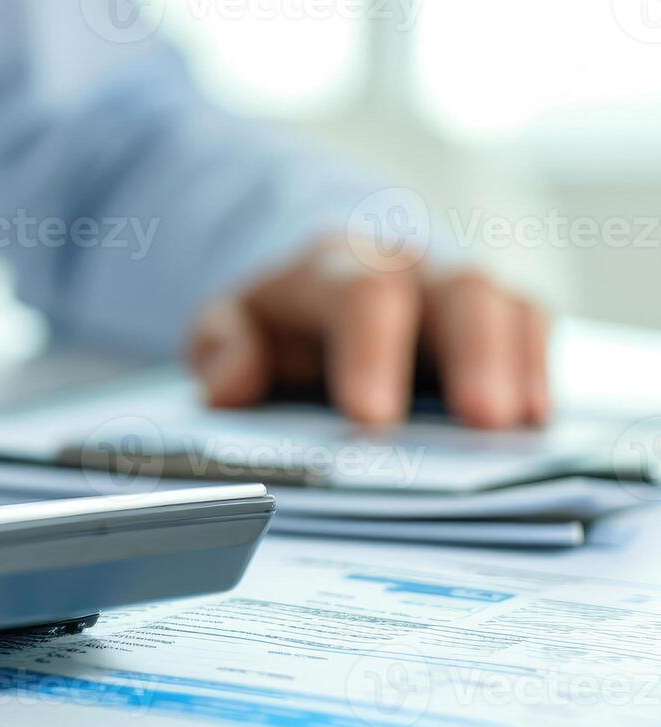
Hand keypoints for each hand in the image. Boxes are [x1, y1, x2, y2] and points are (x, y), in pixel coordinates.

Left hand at [189, 240, 549, 428]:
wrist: (312, 286)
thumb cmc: (273, 321)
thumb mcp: (225, 326)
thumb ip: (222, 349)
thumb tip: (229, 388)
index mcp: (333, 267)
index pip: (361, 293)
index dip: (371, 352)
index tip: (371, 417)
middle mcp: (409, 264)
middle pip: (458, 288)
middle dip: (473, 353)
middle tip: (481, 420)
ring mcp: (457, 288)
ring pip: (507, 305)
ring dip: (517, 365)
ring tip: (520, 427)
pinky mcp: (496, 316)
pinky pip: (531, 328)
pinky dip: (538, 371)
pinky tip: (535, 421)